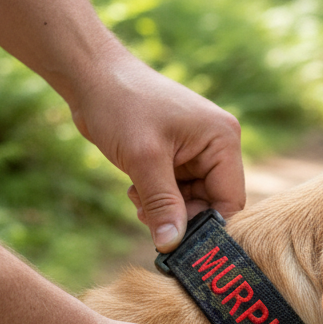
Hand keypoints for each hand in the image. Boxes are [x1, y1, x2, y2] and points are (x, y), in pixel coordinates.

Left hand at [71, 57, 245, 250]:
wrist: (92, 77)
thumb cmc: (121, 105)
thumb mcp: (143, 159)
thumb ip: (163, 205)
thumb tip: (173, 246)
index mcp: (223, 139)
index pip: (230, 199)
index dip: (208, 225)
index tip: (180, 245)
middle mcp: (217, 146)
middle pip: (211, 203)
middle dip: (179, 216)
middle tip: (148, 217)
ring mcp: (197, 151)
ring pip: (190, 201)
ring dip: (163, 209)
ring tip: (136, 197)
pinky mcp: (177, 156)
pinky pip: (176, 192)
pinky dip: (156, 198)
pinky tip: (135, 189)